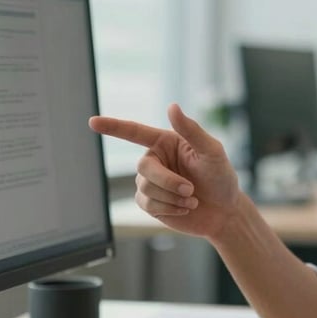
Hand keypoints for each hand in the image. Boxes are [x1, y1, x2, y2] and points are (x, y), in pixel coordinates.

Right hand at [89, 103, 240, 240]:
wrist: (224, 211)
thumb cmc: (221, 177)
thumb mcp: (212, 151)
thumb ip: (192, 130)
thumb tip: (171, 106)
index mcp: (165, 142)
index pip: (134, 132)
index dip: (113, 127)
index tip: (92, 122)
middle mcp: (154, 160)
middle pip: (143, 168)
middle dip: (168, 181)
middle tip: (191, 189)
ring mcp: (150, 183)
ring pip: (145, 189)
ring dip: (172, 197)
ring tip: (192, 199)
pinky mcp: (151, 204)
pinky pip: (148, 205)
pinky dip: (170, 208)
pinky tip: (185, 208)